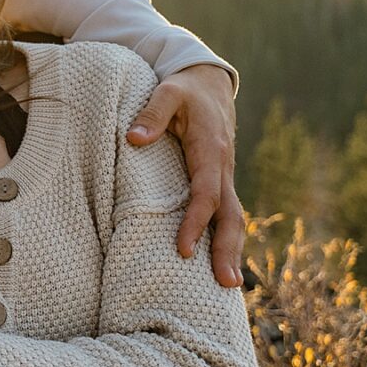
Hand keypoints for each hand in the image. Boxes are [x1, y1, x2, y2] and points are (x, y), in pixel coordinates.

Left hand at [126, 63, 243, 287]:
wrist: (209, 82)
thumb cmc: (184, 89)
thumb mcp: (167, 91)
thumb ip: (151, 113)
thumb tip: (133, 140)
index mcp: (210, 149)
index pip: (206, 193)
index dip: (197, 221)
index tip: (185, 249)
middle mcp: (224, 166)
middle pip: (230, 214)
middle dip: (228, 249)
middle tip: (227, 284)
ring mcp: (225, 174)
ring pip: (233, 216)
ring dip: (232, 250)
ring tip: (229, 285)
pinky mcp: (221, 179)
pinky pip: (226, 212)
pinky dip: (226, 237)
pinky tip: (220, 262)